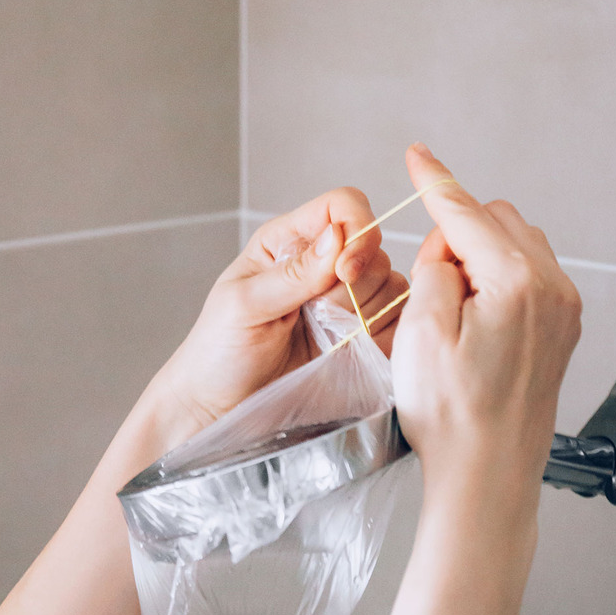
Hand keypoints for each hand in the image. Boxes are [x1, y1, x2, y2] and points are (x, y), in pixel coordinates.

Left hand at [158, 187, 407, 433]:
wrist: (222, 408)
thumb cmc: (218, 352)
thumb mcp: (245, 306)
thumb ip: (293, 273)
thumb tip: (338, 236)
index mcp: (289, 242)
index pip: (342, 206)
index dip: (357, 229)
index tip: (344, 272)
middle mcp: (322, 265)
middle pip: (375, 249)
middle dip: (355, 286)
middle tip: (319, 318)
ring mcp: (345, 302)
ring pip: (392, 286)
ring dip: (366, 314)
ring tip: (327, 339)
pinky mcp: (361, 337)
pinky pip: (397, 322)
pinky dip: (384, 335)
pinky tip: (349, 350)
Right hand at [392, 144, 581, 536]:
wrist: (487, 476)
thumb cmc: (453, 417)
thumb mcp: (420, 331)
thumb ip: (434, 268)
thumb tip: (447, 246)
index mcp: (518, 283)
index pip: (468, 213)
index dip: (435, 182)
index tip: (417, 155)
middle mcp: (553, 290)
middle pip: (498, 223)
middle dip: (456, 235)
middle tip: (426, 283)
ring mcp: (563, 312)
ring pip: (515, 248)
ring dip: (477, 258)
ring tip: (448, 310)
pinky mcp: (560, 332)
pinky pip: (529, 278)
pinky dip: (496, 281)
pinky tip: (471, 320)